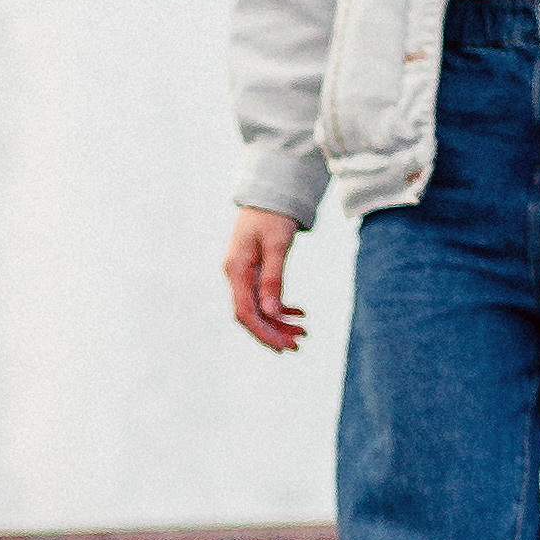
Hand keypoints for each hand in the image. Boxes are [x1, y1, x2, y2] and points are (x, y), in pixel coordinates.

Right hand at [225, 208, 304, 350]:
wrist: (269, 194)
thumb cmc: (273, 216)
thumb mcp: (277, 246)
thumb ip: (273, 279)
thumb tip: (272, 313)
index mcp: (236, 270)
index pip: (245, 313)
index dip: (264, 333)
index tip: (285, 345)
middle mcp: (236, 275)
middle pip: (251, 315)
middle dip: (274, 331)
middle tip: (299, 343)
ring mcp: (243, 274)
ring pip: (259, 308)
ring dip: (279, 322)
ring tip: (304, 331)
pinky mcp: (253, 271)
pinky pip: (264, 297)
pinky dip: (280, 307)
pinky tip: (299, 312)